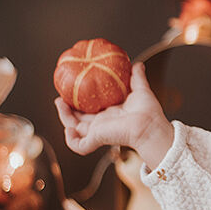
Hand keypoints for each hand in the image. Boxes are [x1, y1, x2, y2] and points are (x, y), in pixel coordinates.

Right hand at [55, 63, 173, 166]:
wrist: (151, 126)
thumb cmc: (149, 112)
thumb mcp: (140, 90)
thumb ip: (137, 78)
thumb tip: (137, 64)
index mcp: (110, 115)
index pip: (90, 110)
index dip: (79, 102)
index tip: (73, 89)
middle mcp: (102, 124)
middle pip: (78, 119)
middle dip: (66, 110)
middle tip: (60, 97)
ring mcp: (98, 133)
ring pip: (74, 129)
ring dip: (64, 117)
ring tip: (59, 103)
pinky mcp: (96, 140)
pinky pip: (77, 145)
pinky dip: (70, 140)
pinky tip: (68, 129)